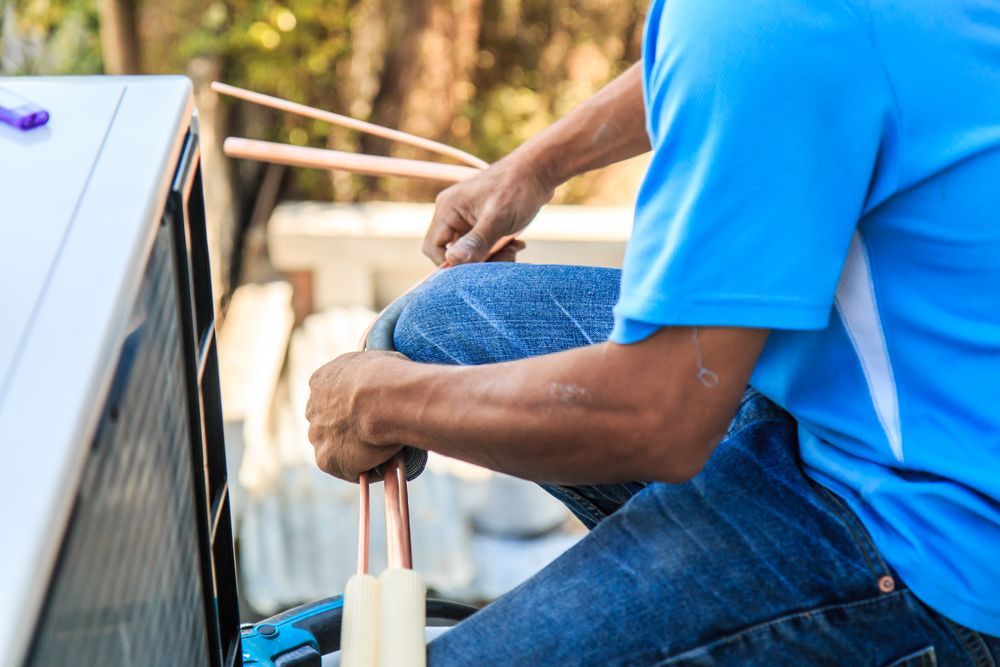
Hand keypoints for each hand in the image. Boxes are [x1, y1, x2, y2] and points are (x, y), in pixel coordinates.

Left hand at [305, 351, 403, 481]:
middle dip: (348, 429)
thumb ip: (372, 375)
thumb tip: (387, 382)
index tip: (370, 411)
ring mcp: (317, 434)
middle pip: (328, 423)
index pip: (332, 396)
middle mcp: (313, 407)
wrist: (387, 399)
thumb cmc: (391, 376)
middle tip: (376, 433)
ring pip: (335, 448)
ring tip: (385, 452)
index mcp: (322, 379)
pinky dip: (364, 469)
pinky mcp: (326, 459)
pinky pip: (346, 469)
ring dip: (354, 451)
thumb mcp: (379, 361)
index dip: (351, 405)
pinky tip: (383, 464)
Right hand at [423, 156, 553, 265]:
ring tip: (514, 249)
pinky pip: (481, 245)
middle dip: (478, 262)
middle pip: (452, 253)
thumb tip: (451, 261)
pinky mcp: (480, 222)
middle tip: (505, 257)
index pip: (432, 247)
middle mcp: (452, 213)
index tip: (475, 271)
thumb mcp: (497, 219)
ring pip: (469, 252)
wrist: (539, 170)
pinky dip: (497, 250)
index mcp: (448, 209)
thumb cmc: (517, 189)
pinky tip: (516, 244)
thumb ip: (475, 242)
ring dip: (492, 257)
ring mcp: (466, 218)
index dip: (450, 264)